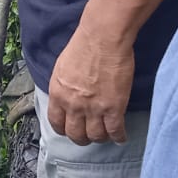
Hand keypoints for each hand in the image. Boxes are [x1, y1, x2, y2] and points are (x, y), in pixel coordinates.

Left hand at [47, 26, 132, 145]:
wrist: (103, 38)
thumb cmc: (84, 45)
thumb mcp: (62, 67)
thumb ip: (63, 86)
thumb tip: (66, 95)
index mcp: (58, 94)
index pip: (56, 123)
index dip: (64, 130)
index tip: (70, 130)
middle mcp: (73, 105)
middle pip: (75, 134)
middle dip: (82, 138)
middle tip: (88, 136)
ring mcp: (94, 108)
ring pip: (95, 136)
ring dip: (100, 138)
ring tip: (105, 135)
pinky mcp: (113, 107)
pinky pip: (115, 131)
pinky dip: (118, 137)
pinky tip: (120, 136)